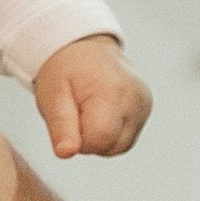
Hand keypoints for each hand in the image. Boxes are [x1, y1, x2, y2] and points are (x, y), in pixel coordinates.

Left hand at [30, 35, 152, 161]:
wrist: (85, 47)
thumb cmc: (66, 69)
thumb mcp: (53, 96)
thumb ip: (60, 127)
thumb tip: (66, 153)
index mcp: (113, 92)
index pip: (99, 141)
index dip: (79, 139)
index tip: (70, 119)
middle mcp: (135, 99)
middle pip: (111, 146)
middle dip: (89, 138)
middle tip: (78, 112)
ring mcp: (144, 104)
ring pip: (119, 146)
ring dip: (100, 137)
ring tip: (89, 111)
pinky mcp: (146, 109)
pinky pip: (125, 138)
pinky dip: (110, 132)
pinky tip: (101, 113)